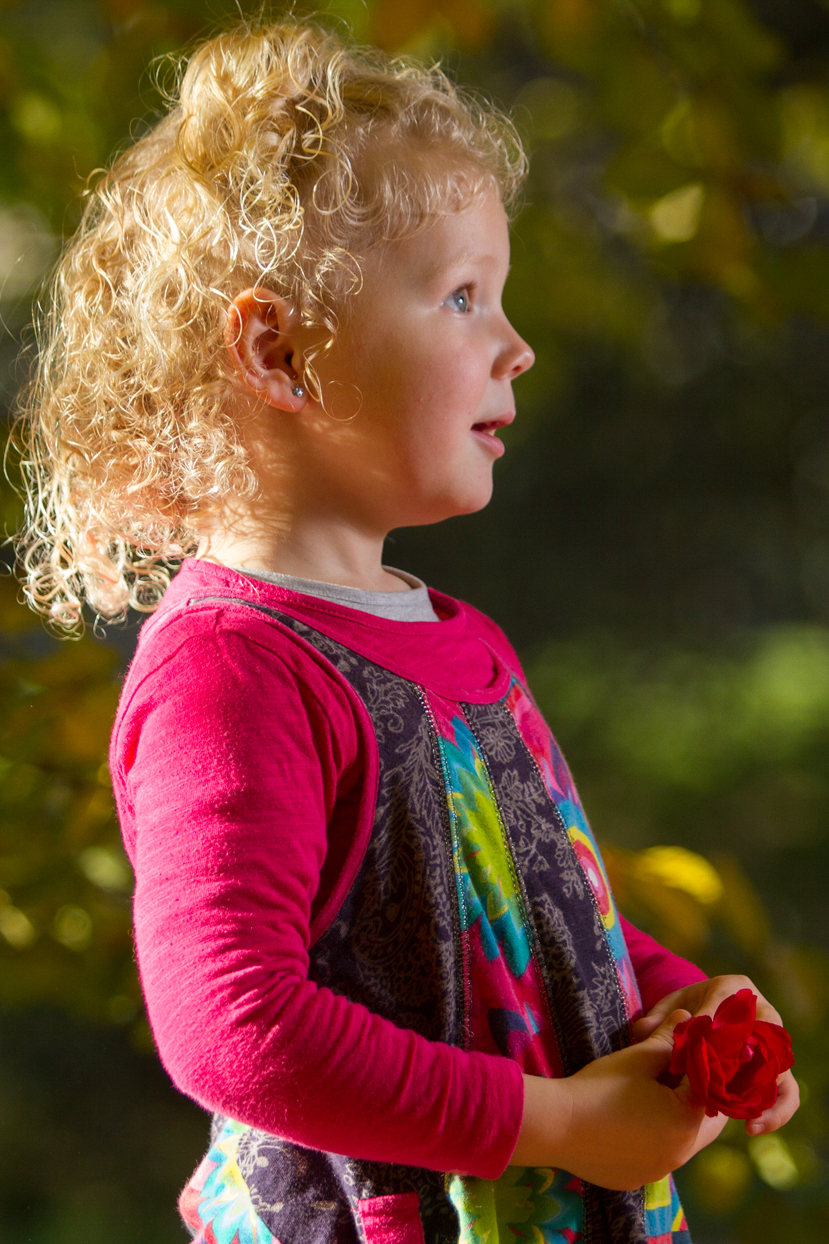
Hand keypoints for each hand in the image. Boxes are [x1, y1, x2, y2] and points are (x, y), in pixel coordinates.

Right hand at [512, 1010, 726, 1189]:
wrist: (555, 1125)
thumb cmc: (600, 1087)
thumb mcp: (639, 1058)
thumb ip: (670, 1038)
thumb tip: (690, 1017)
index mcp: (686, 1123)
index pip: (712, 1093)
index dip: (705, 1070)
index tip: (694, 1053)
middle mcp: (680, 1154)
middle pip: (704, 1124)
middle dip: (697, 1097)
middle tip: (680, 1073)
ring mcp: (659, 1171)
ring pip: (681, 1142)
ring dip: (677, 1119)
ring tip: (656, 1094)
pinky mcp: (637, 1180)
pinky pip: (657, 1157)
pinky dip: (655, 1139)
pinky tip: (632, 1121)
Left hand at [631, 975, 799, 1136]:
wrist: (701, 1024)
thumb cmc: (682, 1014)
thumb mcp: (667, 1011)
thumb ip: (655, 1020)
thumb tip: (645, 1030)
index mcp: (731, 989)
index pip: (725, 1003)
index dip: (713, 1024)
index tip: (700, 1045)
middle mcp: (759, 1014)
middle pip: (762, 1034)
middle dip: (747, 1060)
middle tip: (725, 1085)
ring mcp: (771, 1044)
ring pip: (779, 1068)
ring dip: (766, 1094)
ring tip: (747, 1122)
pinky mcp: (775, 1071)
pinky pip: (786, 1092)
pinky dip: (774, 1111)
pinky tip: (751, 1128)